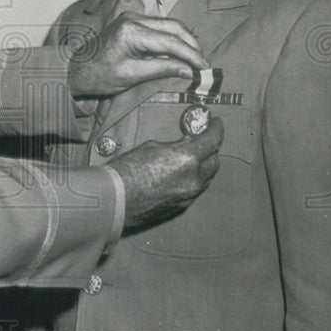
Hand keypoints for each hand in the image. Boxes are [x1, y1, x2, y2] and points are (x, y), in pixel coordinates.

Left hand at [67, 12, 208, 97]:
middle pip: (174, 27)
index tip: (205, 67)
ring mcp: (132, 18)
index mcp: (131, 31)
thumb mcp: (132, 76)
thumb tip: (189, 70)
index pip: (170, 41)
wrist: (76, 70)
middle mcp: (132, 18)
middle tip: (204, 63)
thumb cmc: (99, 76)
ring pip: (169, 25)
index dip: (191, 55)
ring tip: (196, 60)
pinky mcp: (132, 22)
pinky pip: (160, 28)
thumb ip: (162, 69)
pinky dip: (172, 39)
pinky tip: (180, 54)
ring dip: (184, 41)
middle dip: (192, 45)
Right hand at [107, 116, 223, 231]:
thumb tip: (185, 144)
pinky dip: (192, 179)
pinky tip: (180, 174)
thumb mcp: (152, 148)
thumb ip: (174, 146)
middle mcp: (193, 179)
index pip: (212, 140)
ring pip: (206, 178)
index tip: (215, 123)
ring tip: (191, 157)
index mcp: (187, 159)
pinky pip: (195, 190)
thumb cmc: (126, 170)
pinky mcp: (182, 207)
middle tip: (201, 140)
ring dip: (202, 166)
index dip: (216, 129)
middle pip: (214, 161)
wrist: (113, 200)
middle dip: (210, 149)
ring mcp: (189, 195)